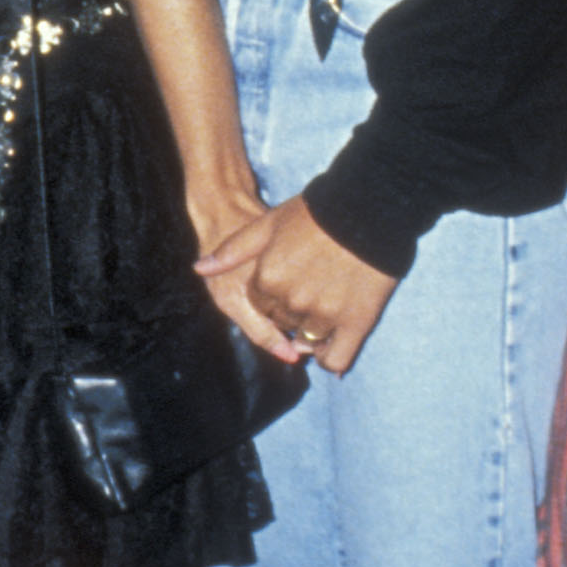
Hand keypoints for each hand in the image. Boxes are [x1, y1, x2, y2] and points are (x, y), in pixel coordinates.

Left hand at [197, 194, 398, 371]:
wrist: (367, 209)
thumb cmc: (315, 214)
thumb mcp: (267, 224)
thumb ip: (233, 251)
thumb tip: (200, 269)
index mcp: (268, 280)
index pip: (259, 305)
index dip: (271, 295)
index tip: (286, 281)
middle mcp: (292, 303)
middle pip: (282, 323)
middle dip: (289, 312)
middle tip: (307, 292)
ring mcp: (324, 315)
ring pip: (307, 341)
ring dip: (309, 332)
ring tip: (322, 310)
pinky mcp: (356, 323)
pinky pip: (335, 357)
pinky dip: (329, 358)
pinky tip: (329, 346)